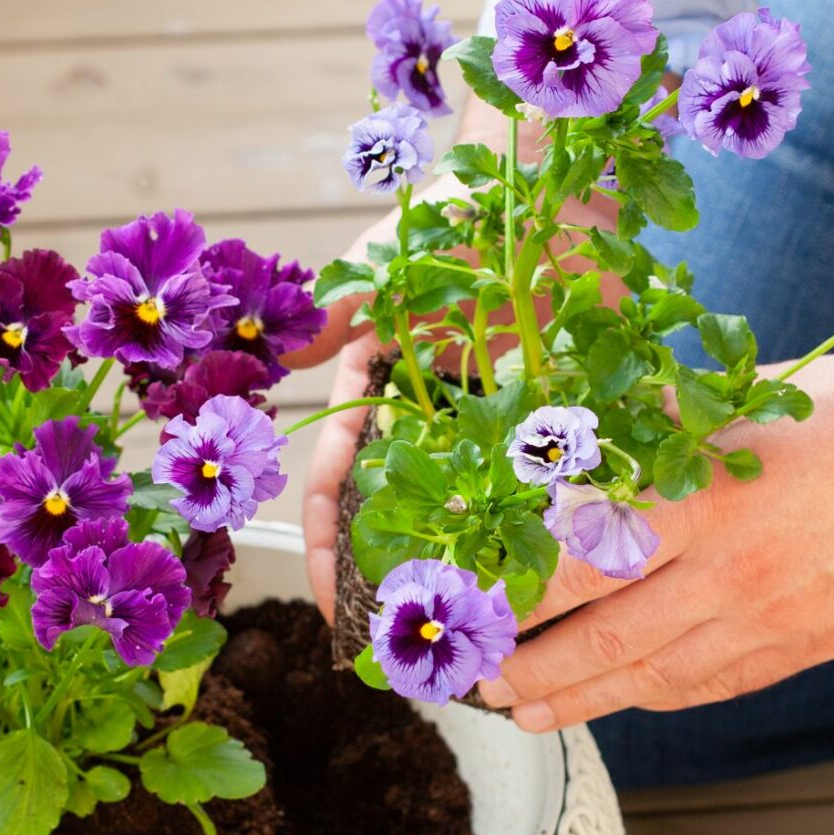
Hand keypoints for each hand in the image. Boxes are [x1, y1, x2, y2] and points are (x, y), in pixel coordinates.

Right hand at [294, 101, 522, 618]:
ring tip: (466, 647)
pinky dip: (539, 542)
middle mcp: (429, 422)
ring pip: (466, 521)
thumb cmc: (454, 216)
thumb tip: (277, 359)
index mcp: (375, 394)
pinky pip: (543, 494)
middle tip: (394, 653)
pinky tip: (541, 593)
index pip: (333, 488)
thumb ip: (330, 319)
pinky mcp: (556, 421)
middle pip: (396, 523)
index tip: (335, 605)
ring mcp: (491, 427)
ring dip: (460, 580)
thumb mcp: (379, 270)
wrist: (550, 181)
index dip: (327, 550)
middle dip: (389, 587)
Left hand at [474, 343, 833, 730]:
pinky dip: (656, 696)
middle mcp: (735, 571)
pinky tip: (619, 699)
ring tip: (527, 711)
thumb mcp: (738, 400)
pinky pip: (714, 687)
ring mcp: (775, 619)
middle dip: (532, 667)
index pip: (582, 560)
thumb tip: (562, 445)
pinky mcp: (810, 646)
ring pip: (655, 677)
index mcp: (706, 499)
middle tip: (481, 679)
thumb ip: (652, 431)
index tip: (470, 604)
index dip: (518, 594)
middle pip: (605, 636)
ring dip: (582, 699)